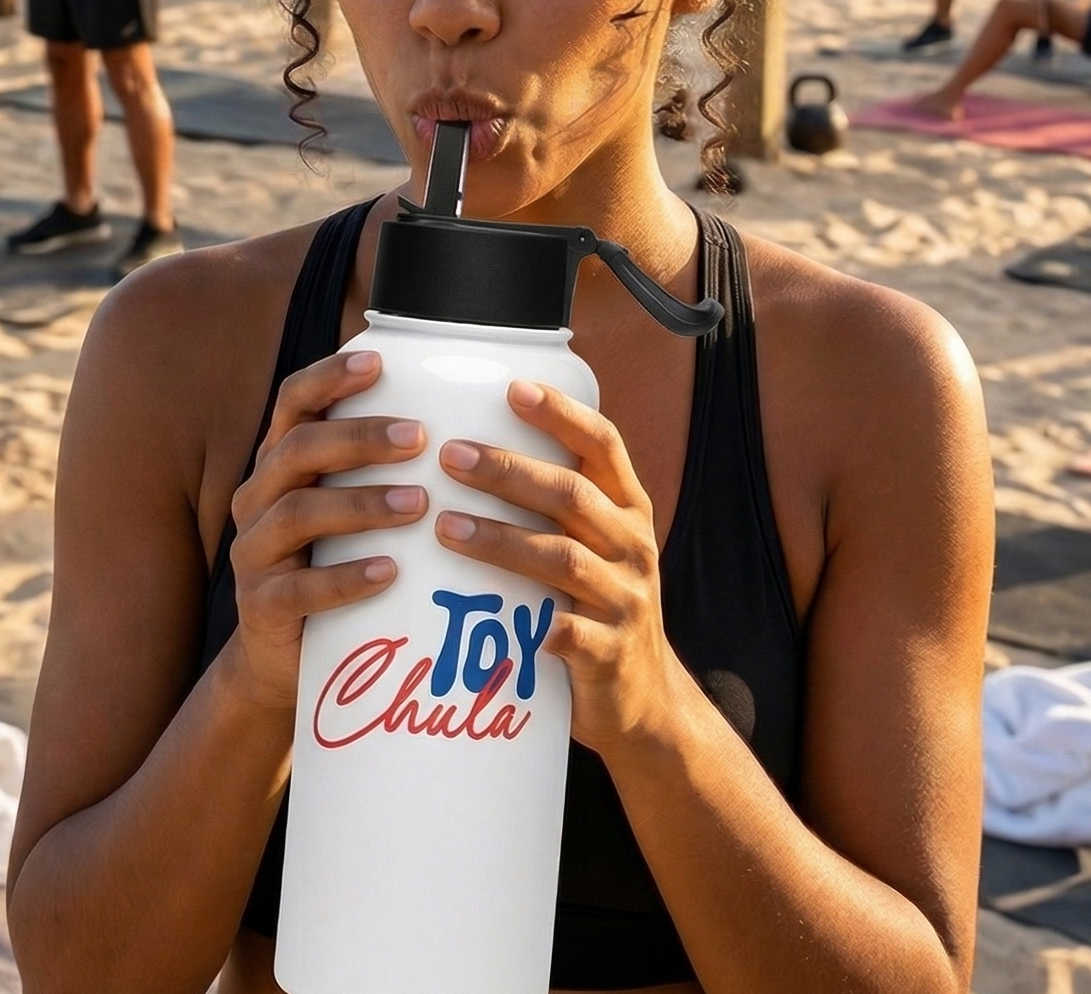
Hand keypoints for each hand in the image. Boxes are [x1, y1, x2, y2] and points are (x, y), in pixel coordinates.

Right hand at [224, 348, 426, 713]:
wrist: (283, 659)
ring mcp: (254, 551)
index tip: (378, 361)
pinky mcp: (261, 606)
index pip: (293, 402)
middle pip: (300, 449)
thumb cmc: (333, 564)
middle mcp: (259, 497)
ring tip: (418, 504)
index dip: (329, 377)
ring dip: (362, 504)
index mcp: (279, 462)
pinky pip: (300, 588)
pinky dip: (347, 577)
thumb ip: (378, 468)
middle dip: (360, 437)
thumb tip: (460, 417)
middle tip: (420, 437)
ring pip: (300, 513)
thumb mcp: (346, 509)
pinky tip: (390, 571)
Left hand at [435, 382, 680, 755]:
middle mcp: (633, 546)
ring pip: (563, 558)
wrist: (645, 702)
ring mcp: (626, 601)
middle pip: (572, 494)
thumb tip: (469, 443)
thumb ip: (554, 503)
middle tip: (449, 455)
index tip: (513, 388)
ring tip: (445, 525)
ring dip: (501, 539)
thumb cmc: (596, 606)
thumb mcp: (593, 545)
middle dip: (508, 471)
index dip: (562, 413)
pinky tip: (503, 620)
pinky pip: (575, 636)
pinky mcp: (611, 655)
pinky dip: (544, 628)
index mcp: (628, 510)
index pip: (603, 444)